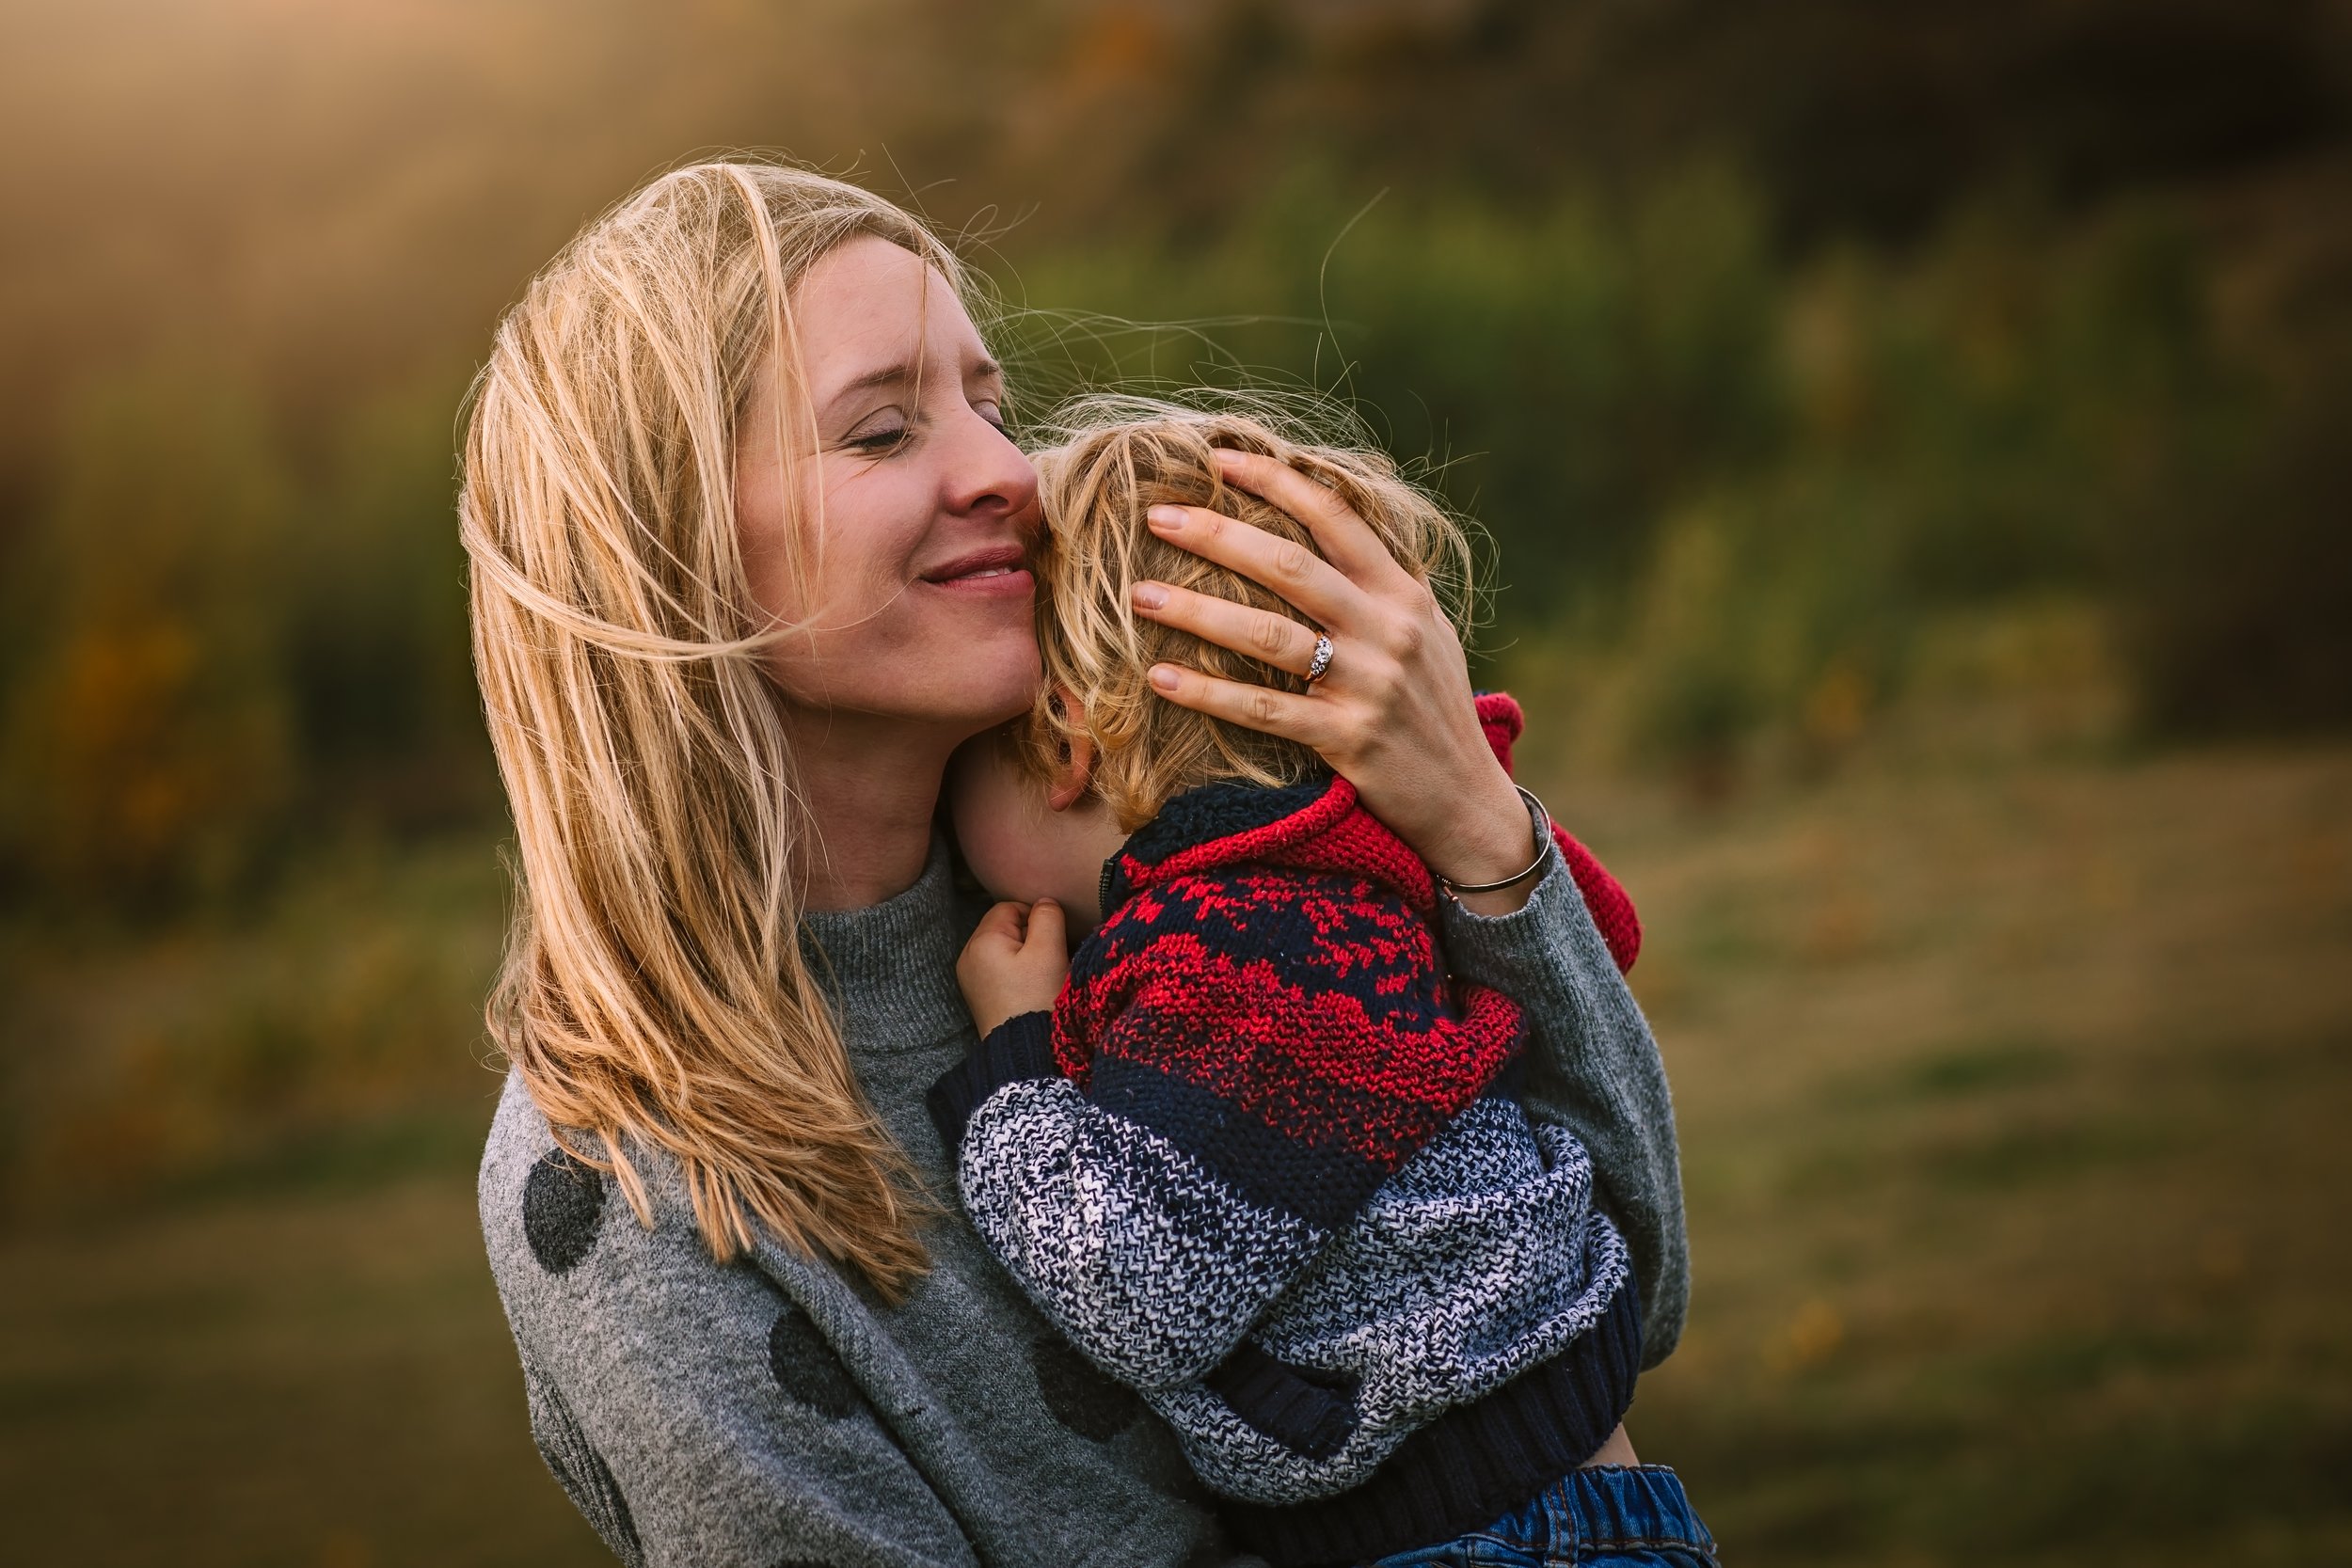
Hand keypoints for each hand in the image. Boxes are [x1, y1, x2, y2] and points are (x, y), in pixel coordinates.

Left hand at [956, 899, 1070, 1036]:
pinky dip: (1014, 971)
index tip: (1051, 942)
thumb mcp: (1049, 951)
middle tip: (1047, 960)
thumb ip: (1047, 916)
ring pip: (1002, 948)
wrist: (1025, 1049)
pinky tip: (1027, 988)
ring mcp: (970, 977)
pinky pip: (997, 968)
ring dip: (1023, 954)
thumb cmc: (1038, 999)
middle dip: (1027, 936)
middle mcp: (967, 956)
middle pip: (1002, 927)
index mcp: (981, 941)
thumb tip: (1044, 902)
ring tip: (1038, 976)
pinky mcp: (978, 995)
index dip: (1035, 918)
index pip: (1009, 907)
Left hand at [1133, 448, 1541, 912]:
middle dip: (1219, 535)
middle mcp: (1388, 630)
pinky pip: (1263, 709)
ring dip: (1198, 612)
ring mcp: (1368, 685)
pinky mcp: (1347, 739)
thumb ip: (1384, 583)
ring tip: (1141, 596)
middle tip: (1157, 517)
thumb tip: (1333, 524)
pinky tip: (1161, 677)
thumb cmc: (1434, 711)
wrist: (1469, 802)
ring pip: (1269, 636)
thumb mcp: (1427, 634)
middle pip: (1291, 566)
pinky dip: (1208, 691)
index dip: (1276, 481)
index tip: (1219, 459)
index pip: (1336, 518)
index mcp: (1402, 594)